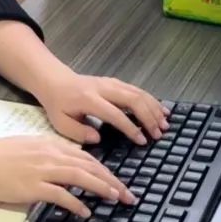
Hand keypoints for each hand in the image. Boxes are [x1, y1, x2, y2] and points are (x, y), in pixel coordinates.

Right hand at [0, 135, 134, 217]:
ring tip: (115, 198)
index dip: (103, 168)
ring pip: (80, 176)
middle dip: (111, 179)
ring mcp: (42, 170)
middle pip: (88, 165)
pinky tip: (86, 211)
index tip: (116, 179)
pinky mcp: (33, 186)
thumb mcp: (26, 147)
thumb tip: (64, 164)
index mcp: (48, 144)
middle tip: (127, 193)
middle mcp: (49, 154)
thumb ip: (47, 154)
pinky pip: (61, 195)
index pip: (84, 155)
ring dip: (101, 187)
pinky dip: (76, 203)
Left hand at [36, 73, 169, 145]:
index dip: (130, 127)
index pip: (114, 113)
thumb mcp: (60, 123)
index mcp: (89, 99)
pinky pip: (137, 90)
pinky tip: (161, 110)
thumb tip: (98, 138)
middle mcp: (103, 88)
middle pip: (132, 99)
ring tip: (165, 124)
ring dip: (154, 108)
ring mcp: (111, 83)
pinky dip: (151, 100)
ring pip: (138, 93)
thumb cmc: (58, 105)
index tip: (142, 141)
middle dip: (148, 117)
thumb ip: (78, 132)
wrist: (55, 81)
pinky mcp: (115, 82)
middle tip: (158, 134)